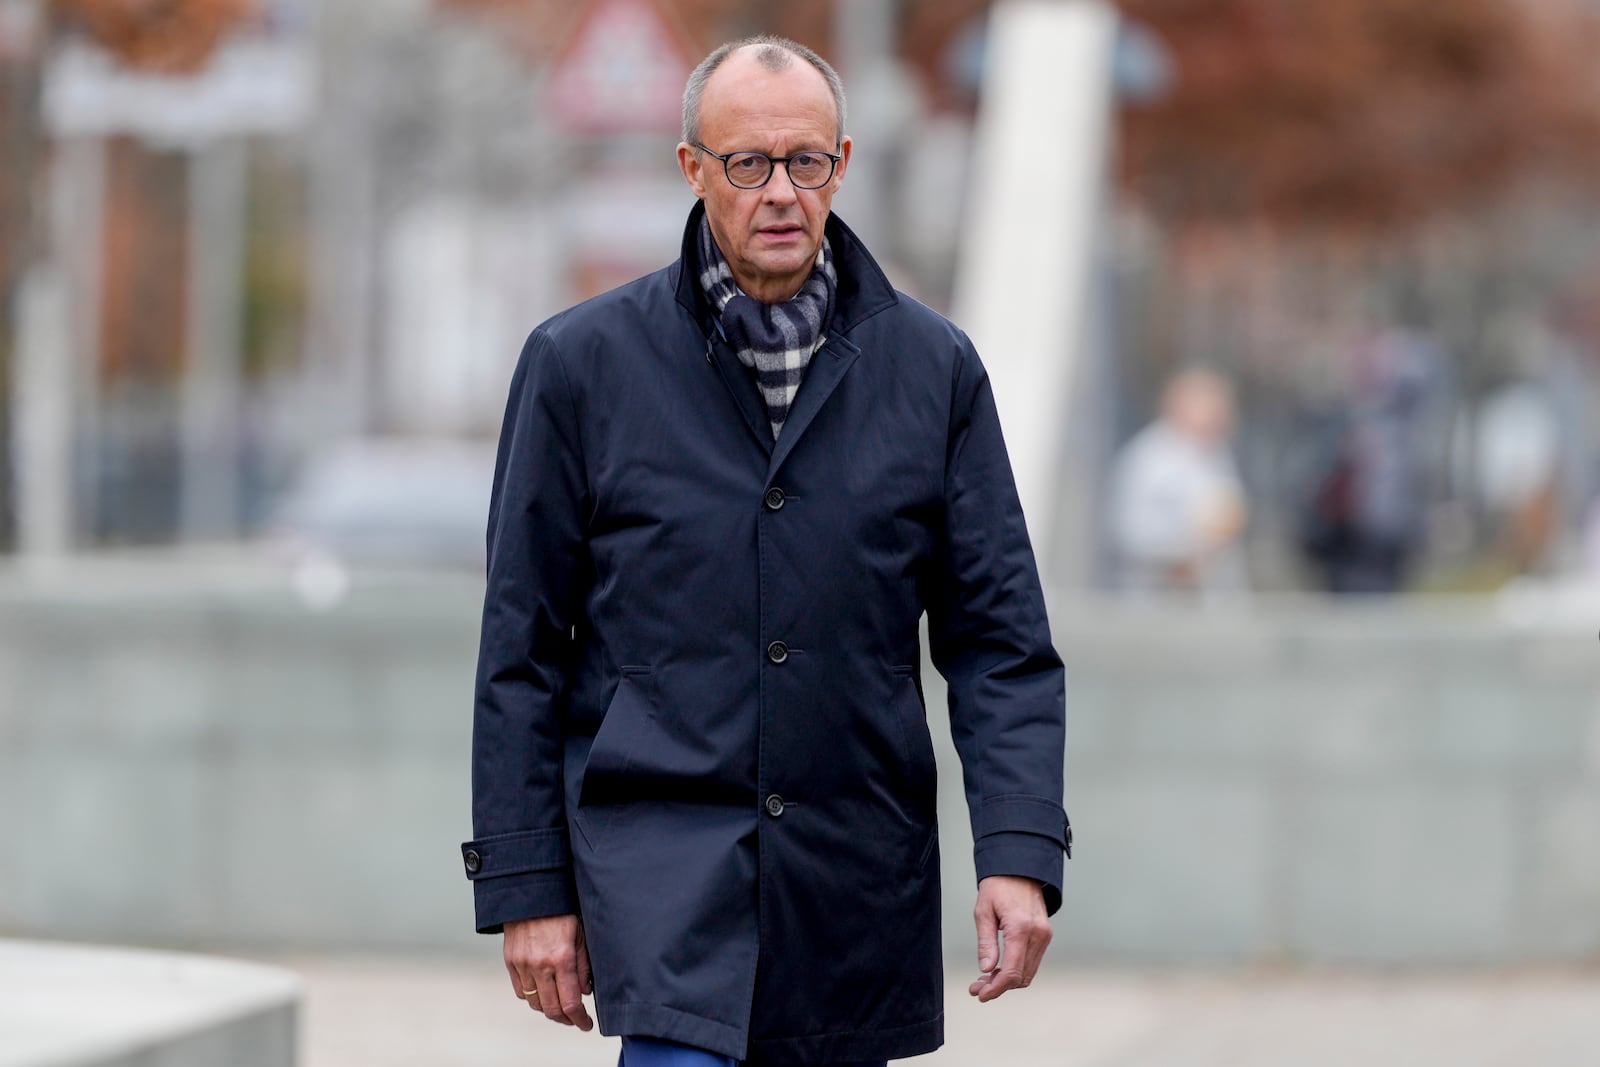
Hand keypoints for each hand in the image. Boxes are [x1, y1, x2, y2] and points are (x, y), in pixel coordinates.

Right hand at [504, 914, 593, 1029]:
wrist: (531, 894)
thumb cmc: (561, 911)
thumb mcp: (581, 934)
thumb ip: (583, 966)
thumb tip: (585, 993)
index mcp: (562, 958)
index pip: (570, 1003)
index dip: (580, 1020)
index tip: (586, 1025)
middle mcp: (540, 965)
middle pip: (551, 1010)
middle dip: (565, 1020)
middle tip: (575, 1020)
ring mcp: (523, 965)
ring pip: (535, 1003)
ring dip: (548, 1010)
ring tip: (560, 1006)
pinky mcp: (510, 962)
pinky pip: (520, 991)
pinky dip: (532, 997)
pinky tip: (543, 992)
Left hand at [968, 875, 1050, 1002]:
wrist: (1019, 868)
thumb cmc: (999, 885)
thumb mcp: (983, 912)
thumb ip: (986, 943)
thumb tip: (986, 969)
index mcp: (1021, 928)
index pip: (1012, 971)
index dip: (996, 988)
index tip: (981, 994)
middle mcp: (1038, 934)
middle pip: (1021, 977)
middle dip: (999, 987)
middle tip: (977, 988)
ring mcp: (1045, 935)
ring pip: (1028, 972)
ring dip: (1008, 981)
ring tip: (985, 980)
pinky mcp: (1045, 935)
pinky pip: (1032, 961)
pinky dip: (1017, 970)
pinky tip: (1000, 969)